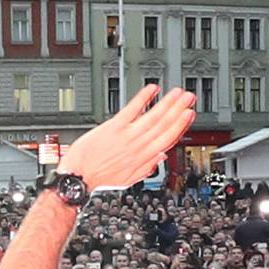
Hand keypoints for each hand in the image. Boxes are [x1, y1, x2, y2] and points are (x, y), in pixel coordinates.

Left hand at [59, 85, 198, 194]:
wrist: (79, 177)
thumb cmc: (99, 178)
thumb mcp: (128, 179)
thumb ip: (147, 167)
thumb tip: (161, 157)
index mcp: (143, 158)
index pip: (168, 138)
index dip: (181, 125)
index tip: (190, 115)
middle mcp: (138, 144)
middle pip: (164, 124)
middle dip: (179, 110)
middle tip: (189, 98)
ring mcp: (127, 134)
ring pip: (153, 117)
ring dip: (167, 103)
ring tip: (177, 93)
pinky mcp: (114, 126)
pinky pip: (132, 109)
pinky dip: (143, 99)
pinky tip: (152, 90)